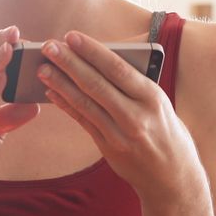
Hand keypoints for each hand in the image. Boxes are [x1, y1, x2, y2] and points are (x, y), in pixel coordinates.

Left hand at [36, 31, 204, 202]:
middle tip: (48, 47)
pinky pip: (83, 121)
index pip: (117, 68)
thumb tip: (100, 60)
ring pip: (85, 104)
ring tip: (42, 68)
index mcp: (153, 97)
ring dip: (60, 84)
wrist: (173, 178)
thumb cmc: (167, 131)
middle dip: (69, 63)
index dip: (92, 51)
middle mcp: (136, 116)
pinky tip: (51, 92)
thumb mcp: (161, 103)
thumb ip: (135, 85)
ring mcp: (120, 135)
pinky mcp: (108, 149)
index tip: (71, 36)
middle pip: (96, 84)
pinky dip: (66, 105)